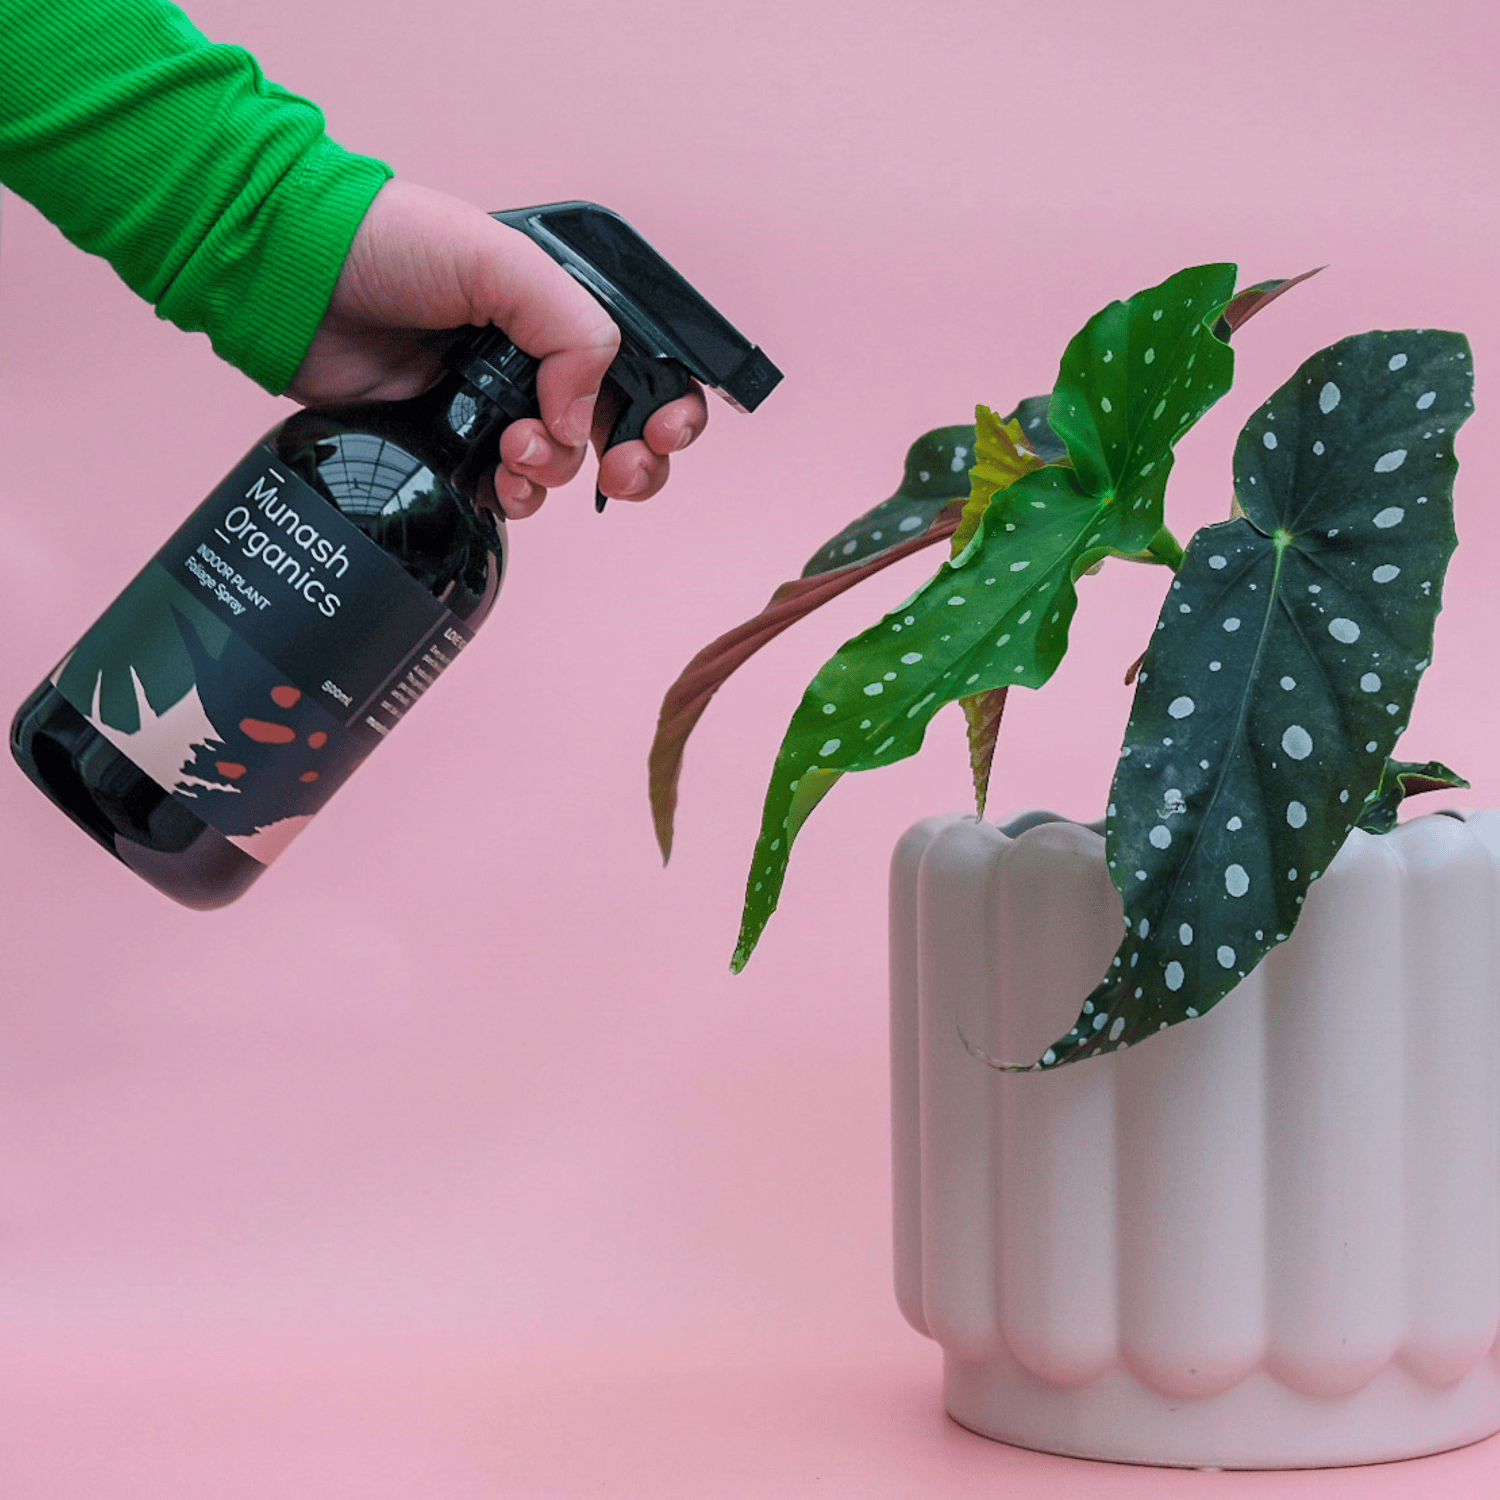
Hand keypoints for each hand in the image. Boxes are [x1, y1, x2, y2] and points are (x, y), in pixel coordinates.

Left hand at [284, 180, 708, 517]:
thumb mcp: (503, 262)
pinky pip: (509, 492)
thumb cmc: (392, 243)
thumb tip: (580, 424)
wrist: (298, 279)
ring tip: (516, 450)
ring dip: (555, 473)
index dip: (671, 410)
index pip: (649, 368)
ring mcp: (498, 407)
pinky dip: (516, 498)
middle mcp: (541, 360)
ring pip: (565, 468)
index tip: (660, 434)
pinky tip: (499, 483)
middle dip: (634, 461)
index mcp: (565, 309)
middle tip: (620, 469)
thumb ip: (572, 334)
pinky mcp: (454, 445)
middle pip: (623, 432)